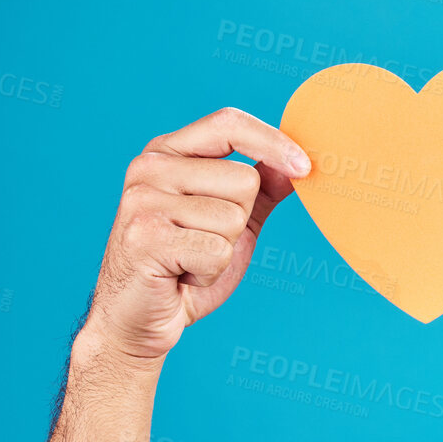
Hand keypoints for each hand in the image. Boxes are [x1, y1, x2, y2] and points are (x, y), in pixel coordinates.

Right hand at [81, 106, 310, 361]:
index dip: (273, 142)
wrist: (138, 317)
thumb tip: (298, 165)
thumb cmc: (185, 266)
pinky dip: (210, 272)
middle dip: (240, 222)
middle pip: (244, 180)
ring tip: (190, 260)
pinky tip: (183, 275)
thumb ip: (260, 190)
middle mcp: (149, 168)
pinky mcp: (145, 238)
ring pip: (234, 218)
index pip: (228, 124)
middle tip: (203, 242)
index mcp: (167, 152)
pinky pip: (217, 250)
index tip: (305, 168)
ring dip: (224, 251)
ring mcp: (143, 201)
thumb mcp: (229, 221)